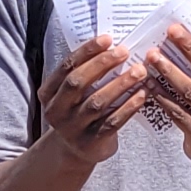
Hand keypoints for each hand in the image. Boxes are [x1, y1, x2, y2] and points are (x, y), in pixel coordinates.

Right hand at [36, 37, 144, 165]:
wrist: (75, 151)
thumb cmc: (78, 111)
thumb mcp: (72, 94)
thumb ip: (85, 73)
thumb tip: (113, 45)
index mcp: (48, 93)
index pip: (66, 66)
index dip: (87, 51)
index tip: (108, 39)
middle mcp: (56, 111)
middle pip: (78, 82)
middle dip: (102, 64)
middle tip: (124, 51)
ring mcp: (72, 128)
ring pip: (97, 102)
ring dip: (120, 84)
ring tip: (139, 70)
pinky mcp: (91, 143)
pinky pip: (112, 121)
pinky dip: (128, 106)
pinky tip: (143, 94)